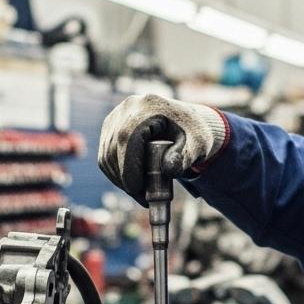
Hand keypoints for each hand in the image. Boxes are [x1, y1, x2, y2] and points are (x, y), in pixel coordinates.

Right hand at [97, 94, 229, 204]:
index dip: (128, 166)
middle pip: (114, 147)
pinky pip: (106, 155)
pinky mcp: (111, 127)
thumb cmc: (194, 134)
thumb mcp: (198, 145)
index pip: (128, 137)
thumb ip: (185, 156)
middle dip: (124, 177)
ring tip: (140, 192)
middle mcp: (128, 107)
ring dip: (119, 178)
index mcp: (150, 105)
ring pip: (107, 154)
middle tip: (141, 198)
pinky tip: (132, 183)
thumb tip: (168, 169)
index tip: (137, 190)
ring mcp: (116, 116)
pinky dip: (116, 173)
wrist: (189, 123)